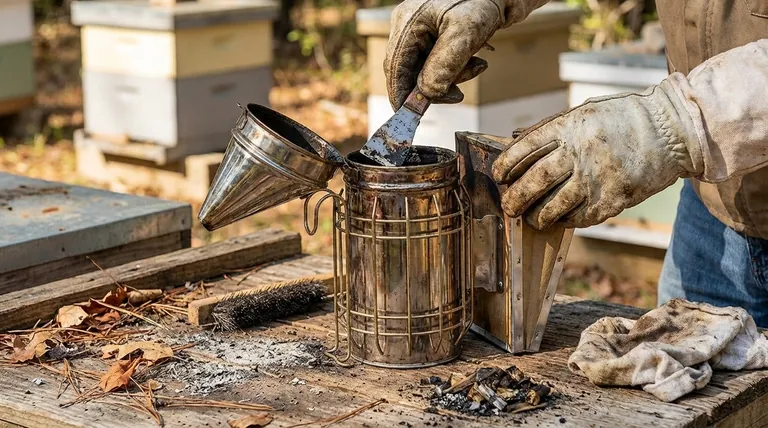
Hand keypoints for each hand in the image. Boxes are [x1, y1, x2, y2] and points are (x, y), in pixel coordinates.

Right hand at [384, 0, 507, 109]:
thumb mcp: (465, 33)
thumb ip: (444, 65)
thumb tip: (427, 94)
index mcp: (408, 22)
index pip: (395, 67)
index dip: (402, 95)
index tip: (411, 117)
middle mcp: (410, 25)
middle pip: (410, 70)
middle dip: (434, 85)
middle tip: (459, 93)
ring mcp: (423, 29)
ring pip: (426, 68)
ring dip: (452, 76)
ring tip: (478, 66)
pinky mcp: (438, 34)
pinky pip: (439, 61)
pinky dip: (457, 68)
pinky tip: (476, 61)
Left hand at [491, 80, 703, 229]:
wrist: (674, 130)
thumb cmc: (624, 119)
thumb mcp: (586, 113)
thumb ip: (555, 131)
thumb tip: (519, 148)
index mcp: (570, 126)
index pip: (525, 149)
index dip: (506, 166)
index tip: (499, 176)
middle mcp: (581, 152)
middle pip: (535, 181)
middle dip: (515, 198)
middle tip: (508, 206)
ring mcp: (598, 178)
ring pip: (553, 206)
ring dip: (537, 216)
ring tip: (531, 218)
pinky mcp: (614, 199)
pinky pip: (579, 217)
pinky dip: (565, 221)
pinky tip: (559, 219)